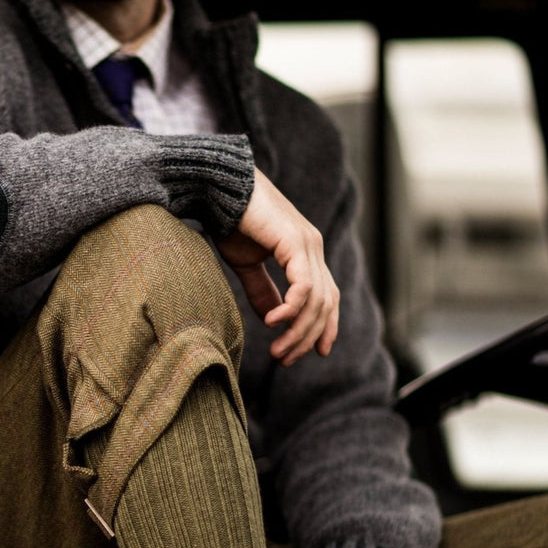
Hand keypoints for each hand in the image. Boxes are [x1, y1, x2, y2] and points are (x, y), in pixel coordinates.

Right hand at [214, 168, 339, 365]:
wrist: (219, 188)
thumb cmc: (231, 221)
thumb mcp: (247, 264)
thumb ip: (262, 290)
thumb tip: (272, 317)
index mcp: (306, 252)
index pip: (327, 296)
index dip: (326, 326)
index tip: (315, 353)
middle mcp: (313, 247)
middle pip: (325, 304)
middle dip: (307, 337)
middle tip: (284, 360)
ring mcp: (308, 244)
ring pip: (316, 300)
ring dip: (297, 331)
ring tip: (277, 351)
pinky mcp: (295, 242)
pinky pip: (303, 287)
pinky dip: (290, 309)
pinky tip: (273, 323)